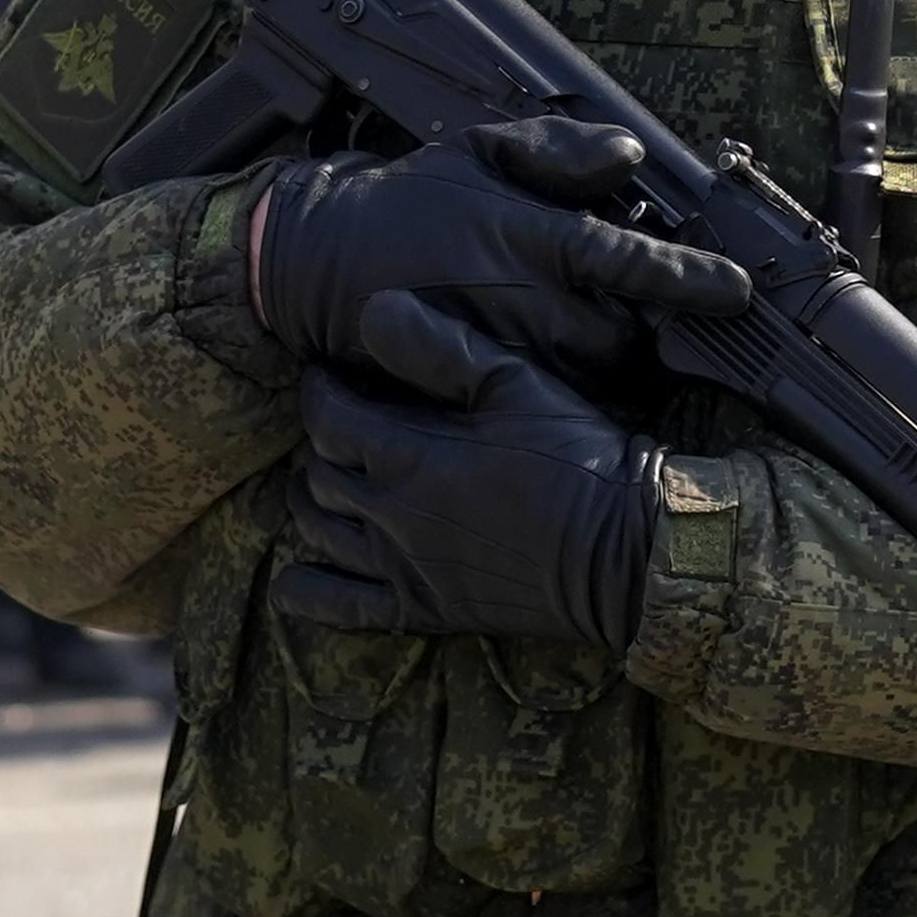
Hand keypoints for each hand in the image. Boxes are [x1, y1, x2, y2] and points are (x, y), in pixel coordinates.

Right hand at [247, 118, 749, 384]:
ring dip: (609, 366)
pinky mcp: (472, 388)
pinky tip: (556, 369)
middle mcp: (521, 298)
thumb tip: (629, 155)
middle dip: (645, 332)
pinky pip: (544, 404)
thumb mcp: (479, 149)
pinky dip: (565, 389)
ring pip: (590, 377)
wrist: (321, 260)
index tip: (739, 292)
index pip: (629, 260)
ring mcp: (497, 351)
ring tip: (595, 341)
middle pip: (624, 337)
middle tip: (644, 317)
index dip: (690, 278)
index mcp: (531, 235)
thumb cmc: (414, 199)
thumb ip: (559, 152)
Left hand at [280, 297, 663, 664]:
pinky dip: (309, 594)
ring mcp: (406, 568)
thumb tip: (372, 306)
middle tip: (333, 424)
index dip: (318, 389)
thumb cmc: (577, 458)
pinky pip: (344, 609)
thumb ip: (440, 348)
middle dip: (316, 443)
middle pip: (320, 475)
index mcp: (411, 455)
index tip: (326, 374)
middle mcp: (394, 516)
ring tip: (318, 481)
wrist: (622, 551)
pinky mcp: (425, 611)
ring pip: (321, 534)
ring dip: (308, 503)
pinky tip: (293, 580)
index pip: (328, 417)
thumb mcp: (515, 384)